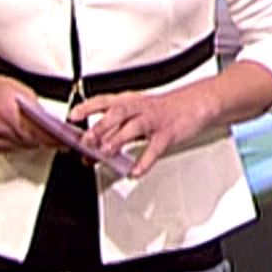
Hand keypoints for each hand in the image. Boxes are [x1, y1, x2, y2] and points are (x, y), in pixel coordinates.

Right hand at [0, 72, 64, 152]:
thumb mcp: (20, 90)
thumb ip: (36, 106)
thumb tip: (53, 119)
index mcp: (9, 111)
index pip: (37, 130)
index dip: (54, 137)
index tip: (68, 139)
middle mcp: (2, 127)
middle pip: (33, 140)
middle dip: (50, 140)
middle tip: (65, 140)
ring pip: (26, 146)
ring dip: (39, 142)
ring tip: (52, 138)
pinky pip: (17, 148)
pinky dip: (26, 143)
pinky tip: (30, 136)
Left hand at [70, 86, 215, 179]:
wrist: (198, 102)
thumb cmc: (165, 111)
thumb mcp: (138, 116)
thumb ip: (116, 131)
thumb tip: (92, 149)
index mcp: (131, 101)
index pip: (106, 101)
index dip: (88, 107)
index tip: (73, 116)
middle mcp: (141, 108)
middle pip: (118, 112)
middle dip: (101, 126)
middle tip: (87, 140)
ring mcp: (156, 120)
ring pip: (134, 126)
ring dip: (118, 138)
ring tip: (106, 152)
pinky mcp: (169, 133)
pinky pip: (155, 147)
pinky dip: (144, 160)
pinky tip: (135, 171)